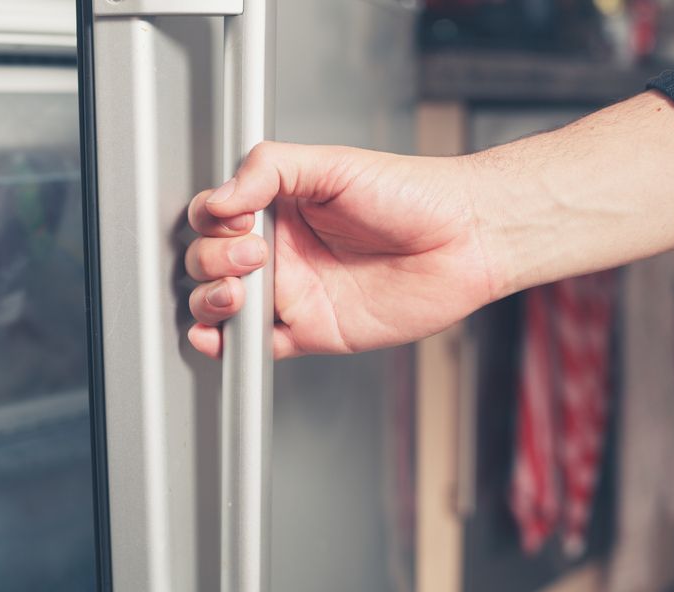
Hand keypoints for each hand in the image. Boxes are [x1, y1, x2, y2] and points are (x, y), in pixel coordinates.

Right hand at [184, 142, 496, 358]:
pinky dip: (229, 347)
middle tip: (254, 254)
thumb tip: (219, 198)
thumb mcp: (333, 163)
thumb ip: (268, 170)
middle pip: (209, 262)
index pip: (216, 217)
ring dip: (211, 301)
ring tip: (237, 292)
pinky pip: (258, 345)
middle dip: (213, 261)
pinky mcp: (311, 331)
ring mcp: (293, 292)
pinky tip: (220, 337)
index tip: (235, 218)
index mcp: (279, 207)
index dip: (212, 221)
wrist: (464, 239)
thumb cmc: (412, 194)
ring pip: (223, 306)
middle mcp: (282, 250)